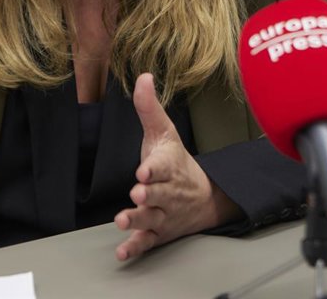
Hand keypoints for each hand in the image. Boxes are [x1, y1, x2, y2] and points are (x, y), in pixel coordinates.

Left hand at [114, 73, 241, 260]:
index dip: (153, 169)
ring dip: (137, 220)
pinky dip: (136, 247)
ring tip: (123, 220)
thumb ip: (149, 108)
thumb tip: (143, 76)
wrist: (203, 197)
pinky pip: (147, 241)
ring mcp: (163, 213)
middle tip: (137, 194)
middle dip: (148, 195)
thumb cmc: (176, 162)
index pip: (162, 166)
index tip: (144, 171)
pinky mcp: (158, 232)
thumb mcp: (163, 133)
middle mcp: (167, 192)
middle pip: (158, 194)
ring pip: (151, 218)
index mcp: (168, 166)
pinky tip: (123, 250)